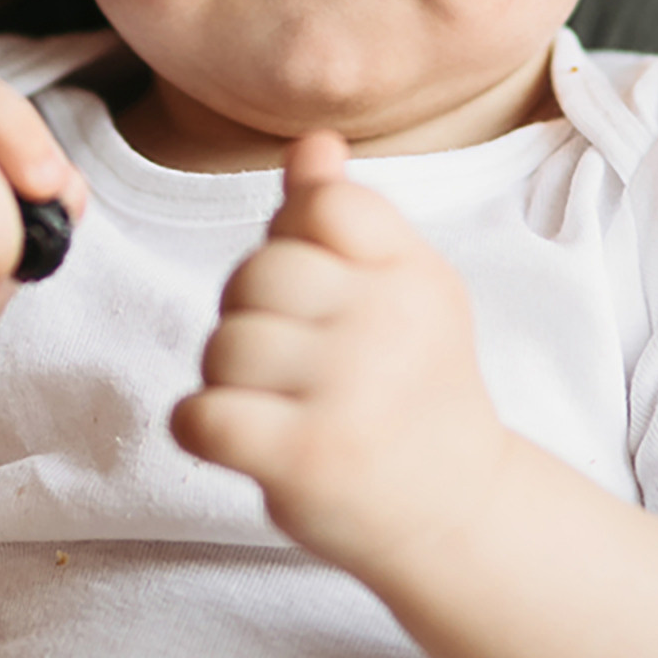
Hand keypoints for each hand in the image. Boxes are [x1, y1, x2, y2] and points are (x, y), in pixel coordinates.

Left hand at [171, 132, 508, 581]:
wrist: (457, 511)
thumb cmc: (411, 388)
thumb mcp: (400, 290)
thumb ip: (345, 216)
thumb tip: (312, 145)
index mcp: (412, 273)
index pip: (319, 205)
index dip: (293, 241)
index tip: (321, 293)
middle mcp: (388, 323)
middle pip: (256, 273)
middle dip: (251, 313)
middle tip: (291, 360)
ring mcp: (348, 392)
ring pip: (223, 345)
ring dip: (229, 378)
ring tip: (277, 405)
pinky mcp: (305, 458)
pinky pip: (200, 414)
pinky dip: (203, 429)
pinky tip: (243, 439)